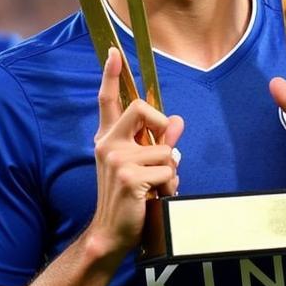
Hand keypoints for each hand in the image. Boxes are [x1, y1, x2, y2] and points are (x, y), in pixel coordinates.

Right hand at [88, 48, 183, 256]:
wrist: (112, 233)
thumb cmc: (129, 199)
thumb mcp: (142, 166)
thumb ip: (156, 143)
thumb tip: (177, 122)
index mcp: (108, 139)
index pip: (108, 102)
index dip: (110, 76)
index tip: (113, 53)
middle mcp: (108, 144)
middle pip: (141, 108)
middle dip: (160, 123)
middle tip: (162, 147)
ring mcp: (117, 159)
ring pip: (166, 150)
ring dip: (171, 171)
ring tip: (157, 188)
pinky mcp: (130, 177)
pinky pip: (168, 170)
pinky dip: (170, 186)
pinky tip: (155, 198)